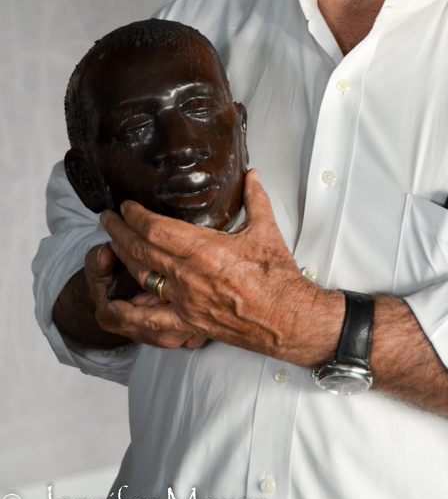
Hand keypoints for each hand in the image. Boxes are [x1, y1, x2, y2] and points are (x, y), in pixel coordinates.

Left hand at [100, 169, 343, 363]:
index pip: (156, 228)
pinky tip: (112, 304)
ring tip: (111, 245)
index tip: (126, 206)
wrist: (288, 318)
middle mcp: (188, 275)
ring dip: (122, 259)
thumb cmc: (278, 277)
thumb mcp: (266, 230)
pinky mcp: (188, 323)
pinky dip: (128, 313)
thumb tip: (252, 175)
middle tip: (107, 219)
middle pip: (140, 249)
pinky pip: (149, 320)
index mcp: (204, 249)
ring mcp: (185, 301)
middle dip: (119, 231)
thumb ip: (255, 198)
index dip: (135, 215)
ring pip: (140, 277)